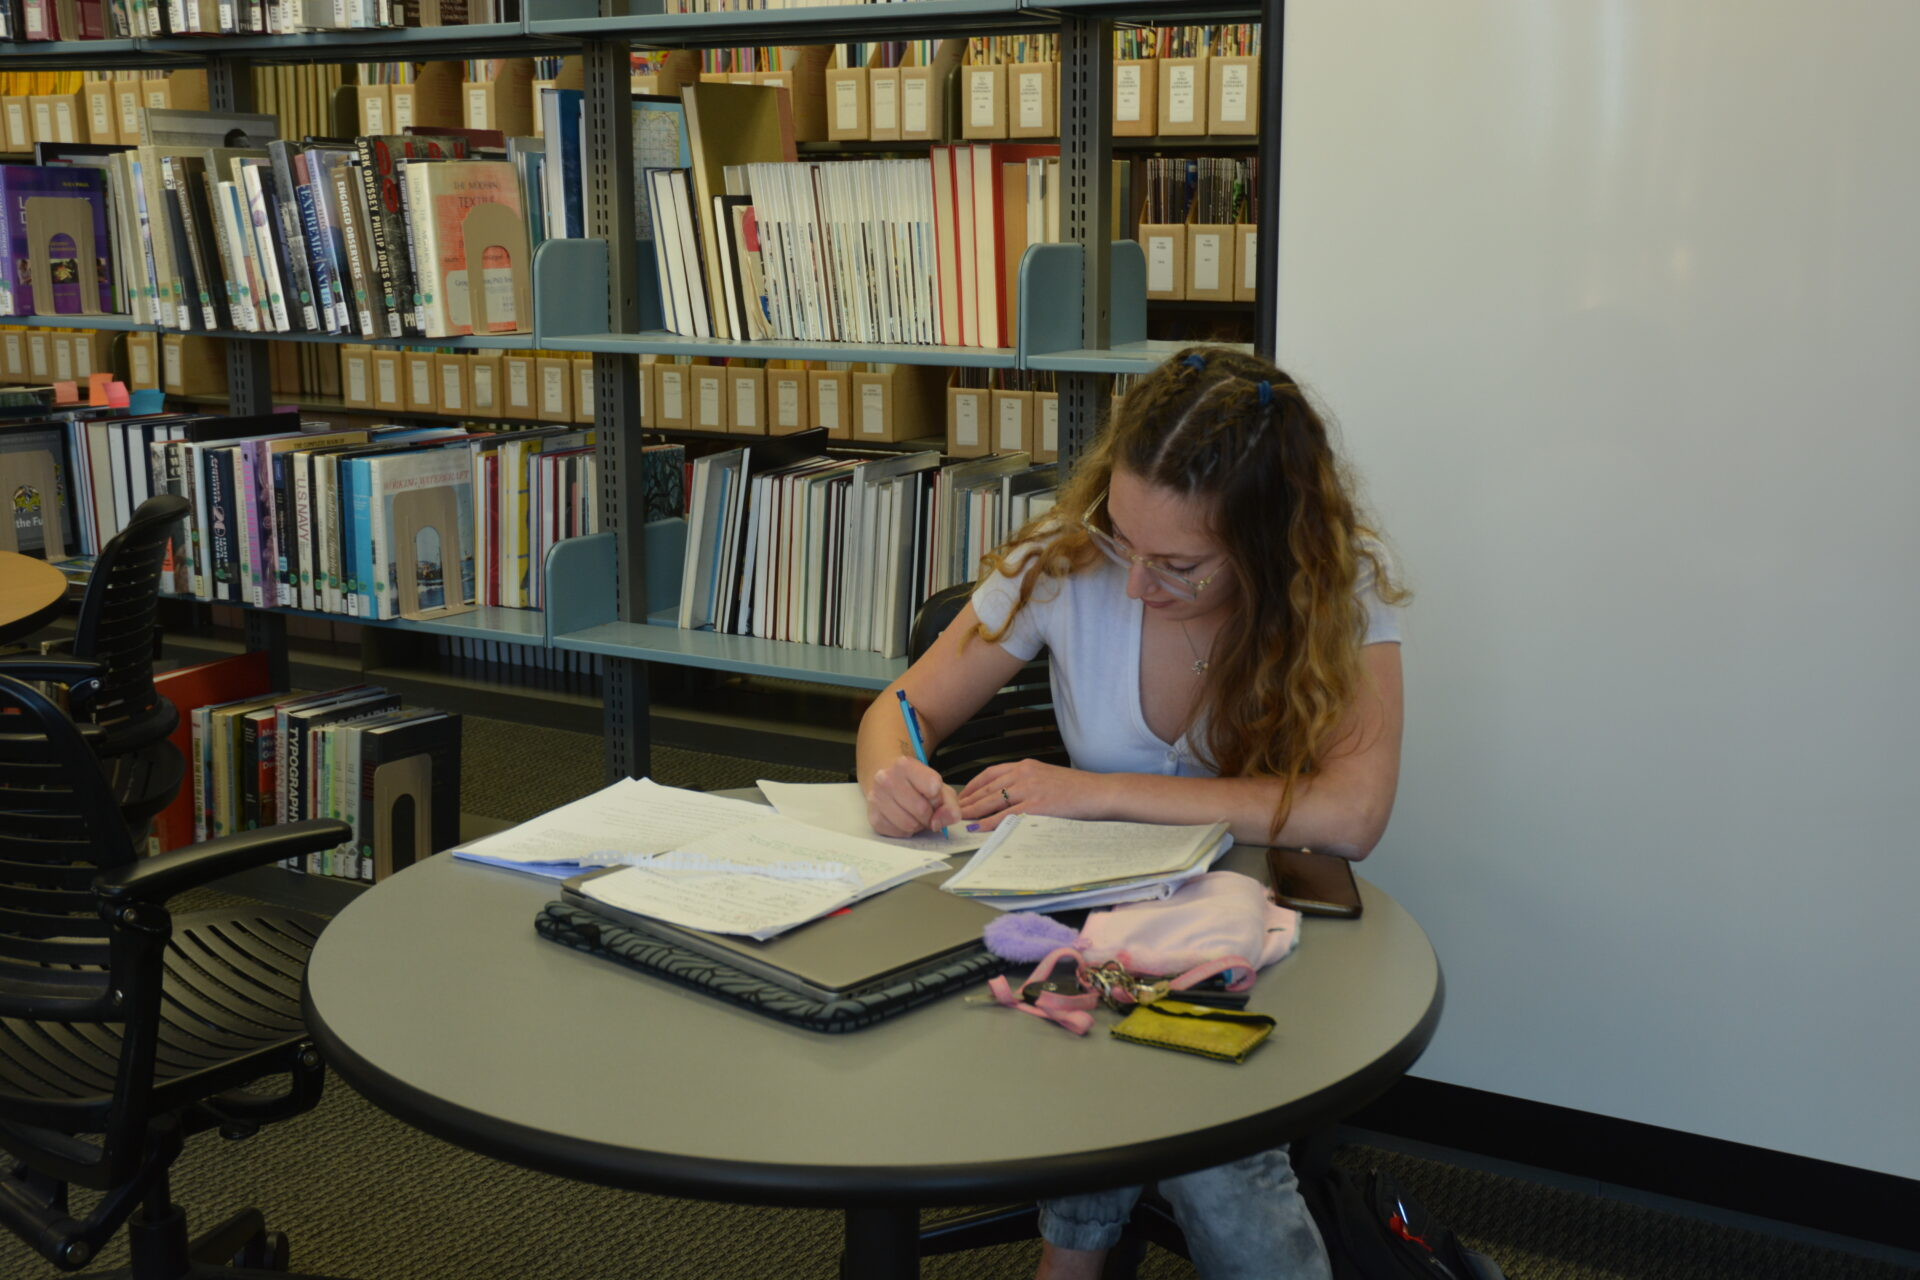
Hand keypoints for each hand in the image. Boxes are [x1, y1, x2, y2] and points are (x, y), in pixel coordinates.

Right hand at [866, 756, 961, 837]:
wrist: (889, 782)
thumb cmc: (918, 784)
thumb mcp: (940, 787)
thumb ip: (950, 805)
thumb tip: (942, 821)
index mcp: (905, 765)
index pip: (933, 787)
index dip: (938, 797)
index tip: (933, 795)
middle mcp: (886, 778)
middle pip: (921, 809)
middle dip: (929, 815)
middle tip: (926, 810)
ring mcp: (876, 798)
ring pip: (909, 824)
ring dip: (918, 824)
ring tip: (915, 814)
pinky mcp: (873, 817)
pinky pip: (898, 832)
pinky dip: (906, 830)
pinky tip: (904, 818)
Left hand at [957, 760, 1115, 831]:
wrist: (1099, 792)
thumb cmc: (1076, 789)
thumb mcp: (1047, 778)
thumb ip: (1027, 783)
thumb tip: (1007, 796)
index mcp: (1026, 766)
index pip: (990, 773)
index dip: (972, 785)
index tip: (961, 795)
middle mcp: (1024, 774)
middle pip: (986, 788)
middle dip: (966, 800)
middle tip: (950, 811)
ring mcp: (1029, 790)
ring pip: (991, 800)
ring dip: (972, 811)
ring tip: (958, 819)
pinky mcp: (1036, 806)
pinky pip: (1006, 815)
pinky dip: (989, 822)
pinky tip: (978, 828)